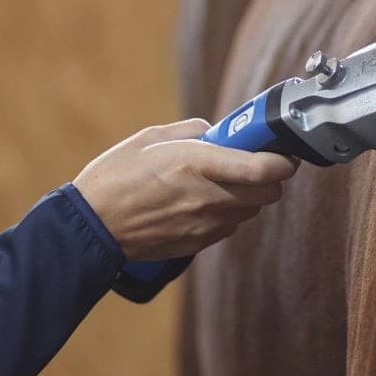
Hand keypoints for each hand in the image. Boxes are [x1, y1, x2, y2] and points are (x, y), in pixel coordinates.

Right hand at [73, 119, 295, 260]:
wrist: (91, 225)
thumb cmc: (116, 176)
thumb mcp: (152, 137)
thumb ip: (193, 131)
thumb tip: (218, 132)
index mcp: (198, 164)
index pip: (264, 168)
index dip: (284, 160)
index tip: (284, 151)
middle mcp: (208, 197)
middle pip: (269, 193)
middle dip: (270, 177)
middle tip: (255, 162)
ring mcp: (204, 225)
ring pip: (251, 211)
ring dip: (248, 196)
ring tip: (224, 181)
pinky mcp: (197, 244)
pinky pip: (229, 226)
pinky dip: (228, 213)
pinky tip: (205, 202)